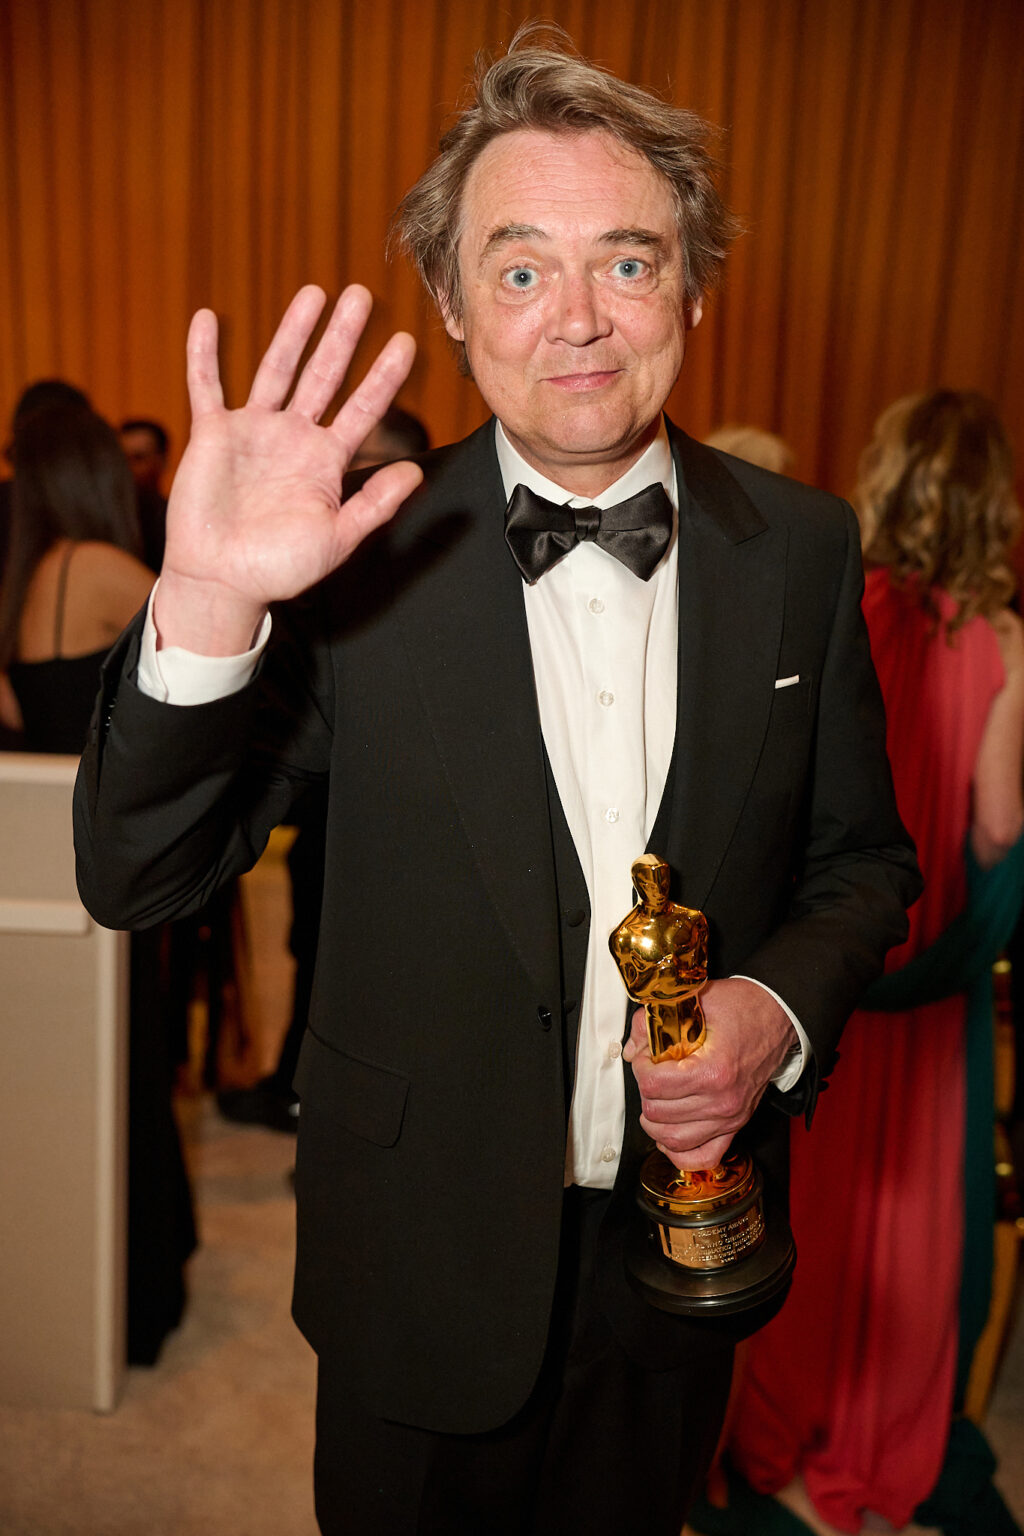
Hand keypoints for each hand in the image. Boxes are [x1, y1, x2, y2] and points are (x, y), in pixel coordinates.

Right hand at [155, 284, 422, 653]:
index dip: (383, 377)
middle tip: (361, 295)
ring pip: (276, 369)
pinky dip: (204, 354)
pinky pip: (206, 386)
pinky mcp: (212, 435)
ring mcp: (253, 432)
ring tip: (313, 294)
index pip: (362, 409)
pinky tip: (208, 319)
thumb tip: (413, 472)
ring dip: (293, 332)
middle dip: (342, 336)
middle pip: (323, 375)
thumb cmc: (279, 568)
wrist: (224, 581)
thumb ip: (374, 505)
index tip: (405, 342)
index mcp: (325, 462)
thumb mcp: (337, 538)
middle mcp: (293, 438)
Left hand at [622, 977, 796, 1168]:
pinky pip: (704, 1156)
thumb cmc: (742, 1008)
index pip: (654, 1085)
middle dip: (645, 1091)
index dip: (641, 1069)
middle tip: (651, 1073)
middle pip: (658, 1113)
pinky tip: (667, 1136)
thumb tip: (632, 1048)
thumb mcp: (693, 1001)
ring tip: (654, 1101)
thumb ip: (653, 1021)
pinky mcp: (736, 1125)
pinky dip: (680, 1152)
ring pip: (674, 1139)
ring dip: (654, 1122)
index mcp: (713, 1071)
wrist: (776, 1015)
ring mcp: (730, 1117)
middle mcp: (723, 1101)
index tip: (646, 1057)